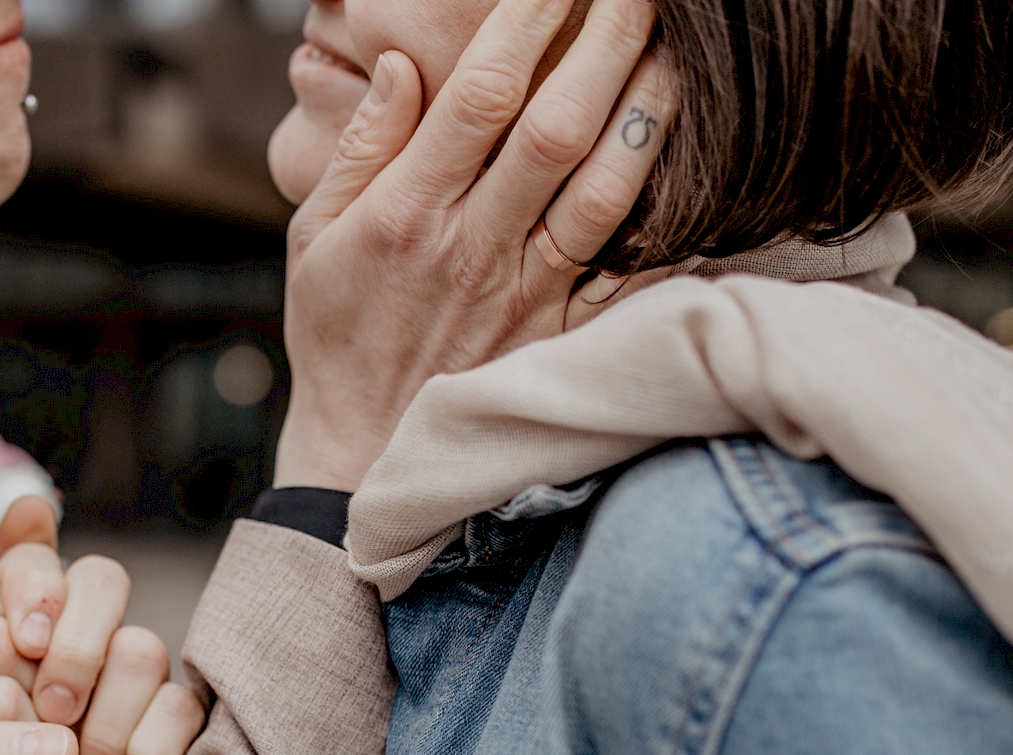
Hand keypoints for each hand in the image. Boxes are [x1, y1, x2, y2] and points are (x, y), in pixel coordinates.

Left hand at [0, 497, 205, 754]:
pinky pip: (180, 705)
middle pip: (100, 580)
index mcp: (6, 648)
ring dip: (104, 719)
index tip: (21, 631)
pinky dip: (146, 750)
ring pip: (142, 647)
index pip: (27, 560)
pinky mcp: (176, 731)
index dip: (31, 573)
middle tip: (50, 707)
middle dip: (76, 641)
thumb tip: (41, 715)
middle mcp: (71, 656)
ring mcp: (128, 692)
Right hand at [277, 0, 676, 490]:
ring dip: (649, 115)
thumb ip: (359, 149)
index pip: (478, 95)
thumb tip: (405, 64)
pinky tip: (701, 170)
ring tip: (676, 52)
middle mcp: (474, 248)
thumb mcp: (311, 237)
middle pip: (556, 127)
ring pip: (606, 192)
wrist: (360, 454)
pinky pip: (631, 278)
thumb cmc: (336, 335)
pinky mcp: (561, 336)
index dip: (526, 24)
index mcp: (408, 214)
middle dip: (605, 44)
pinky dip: (673, 228)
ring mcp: (526, 295)